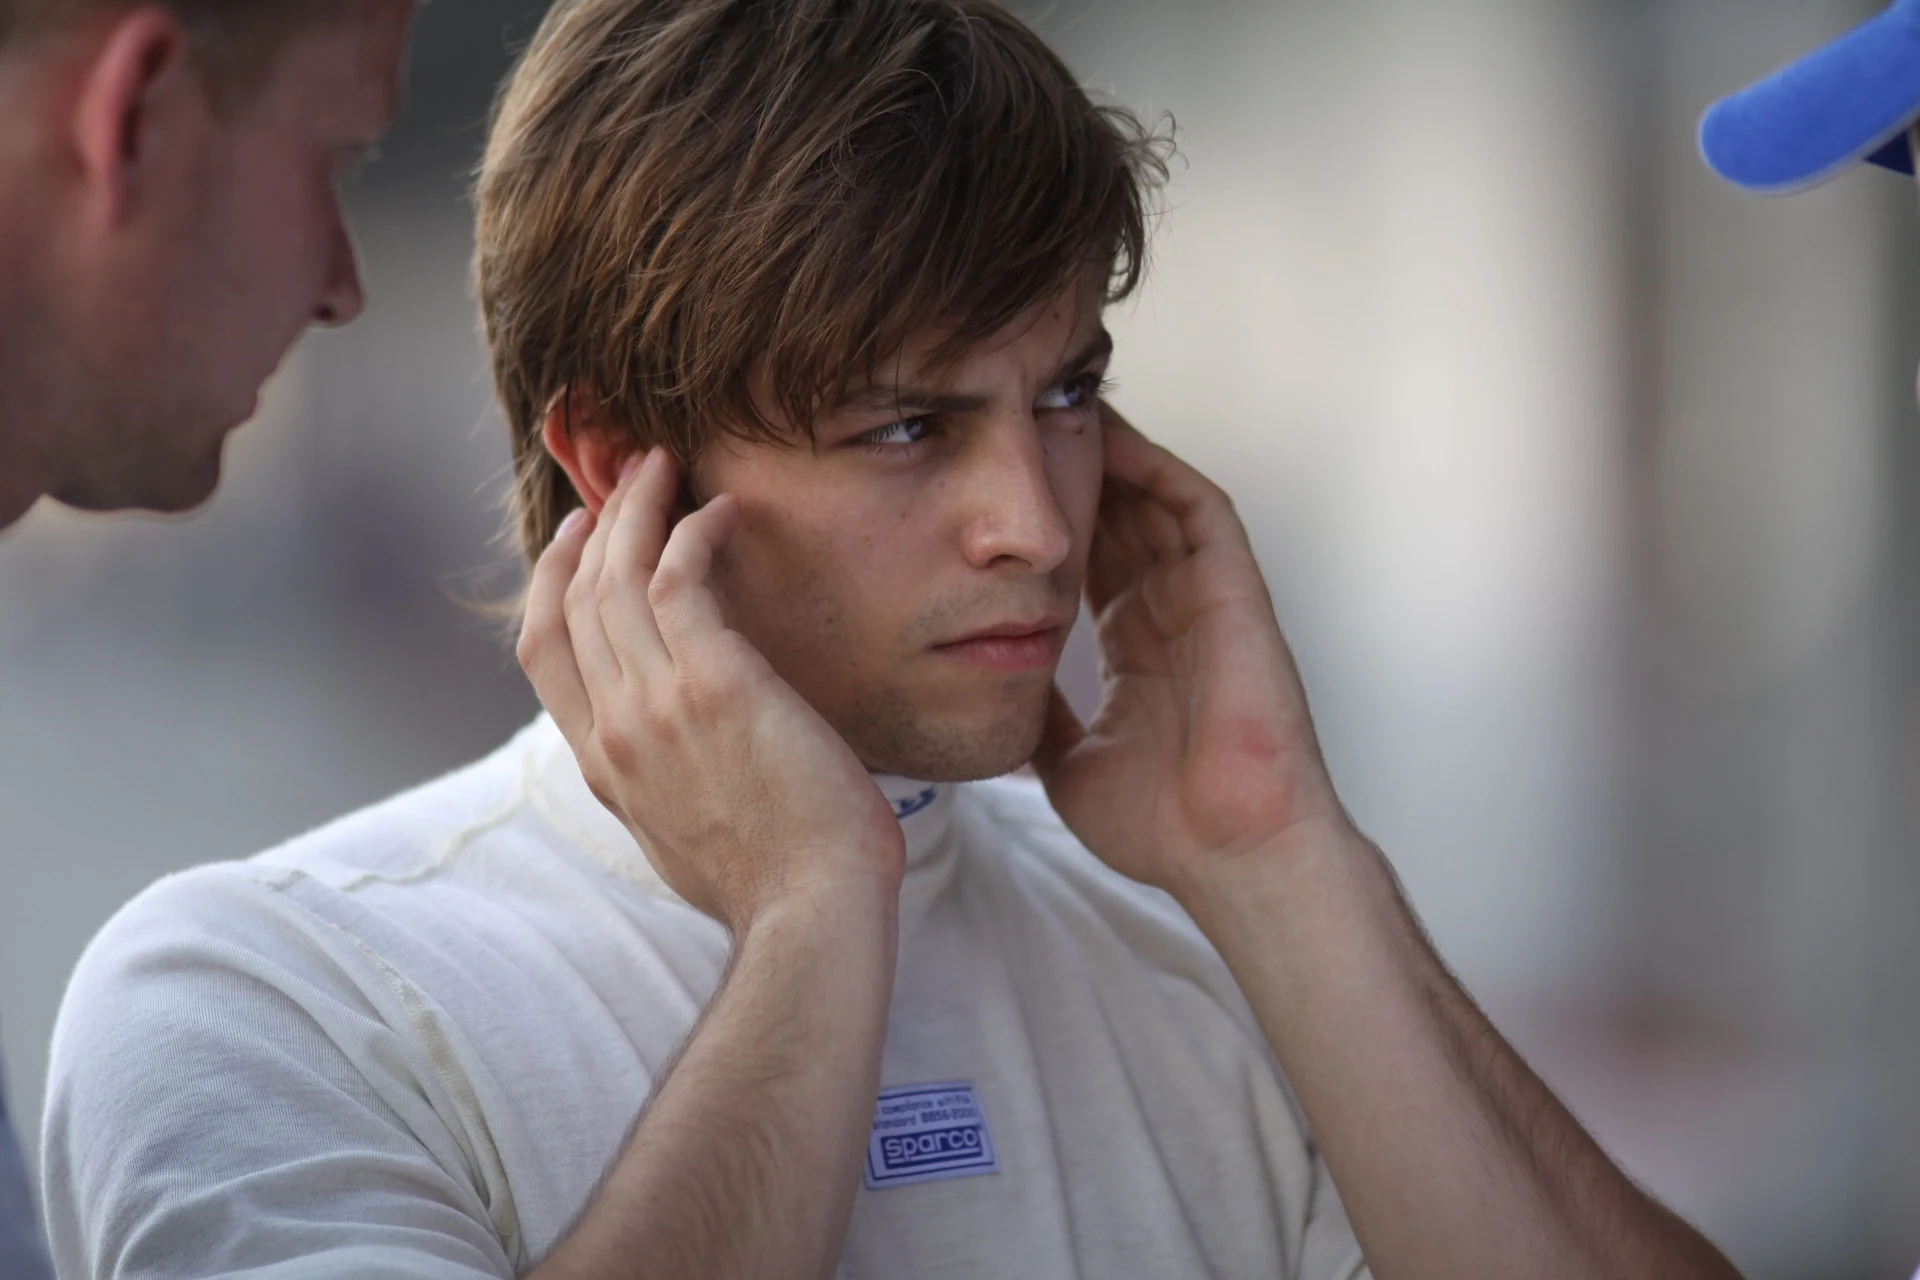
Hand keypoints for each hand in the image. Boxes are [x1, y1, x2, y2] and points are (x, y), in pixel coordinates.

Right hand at [518, 449, 903, 930]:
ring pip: (615, 576)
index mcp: (602, 768)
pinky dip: (694, 531)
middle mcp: (613, 730)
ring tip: (665, 466)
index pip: (544, 653)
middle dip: (596, 525)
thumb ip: (665, 785)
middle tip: (626, 477)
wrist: (812, 913)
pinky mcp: (713, 681)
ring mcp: (654, 704)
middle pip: (574, 598)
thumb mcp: (689, 837)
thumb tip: (680, 759)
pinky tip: (723, 510)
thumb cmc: (777, 885)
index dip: (552, 580)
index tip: (577, 537)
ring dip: (636, 508)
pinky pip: (679, 577)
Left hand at [1032, 406, 1353, 898]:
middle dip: (1070, 472)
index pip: (1087, 563)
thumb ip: (1040, 721)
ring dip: (1107, 455)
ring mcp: (1202, 598)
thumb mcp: (1068, 763)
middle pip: (1115, 519)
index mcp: (1135, 649)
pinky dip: (1154, 467)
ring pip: (1151, 501)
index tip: (993, 495)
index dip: (1045, 526)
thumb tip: (992, 699)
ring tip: (1054, 410)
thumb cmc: (1163, 824)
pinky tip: (1110, 435)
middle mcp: (1168, 612)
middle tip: (1017, 426)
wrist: (1225, 849)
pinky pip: (1195, 507)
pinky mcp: (1232, 588)